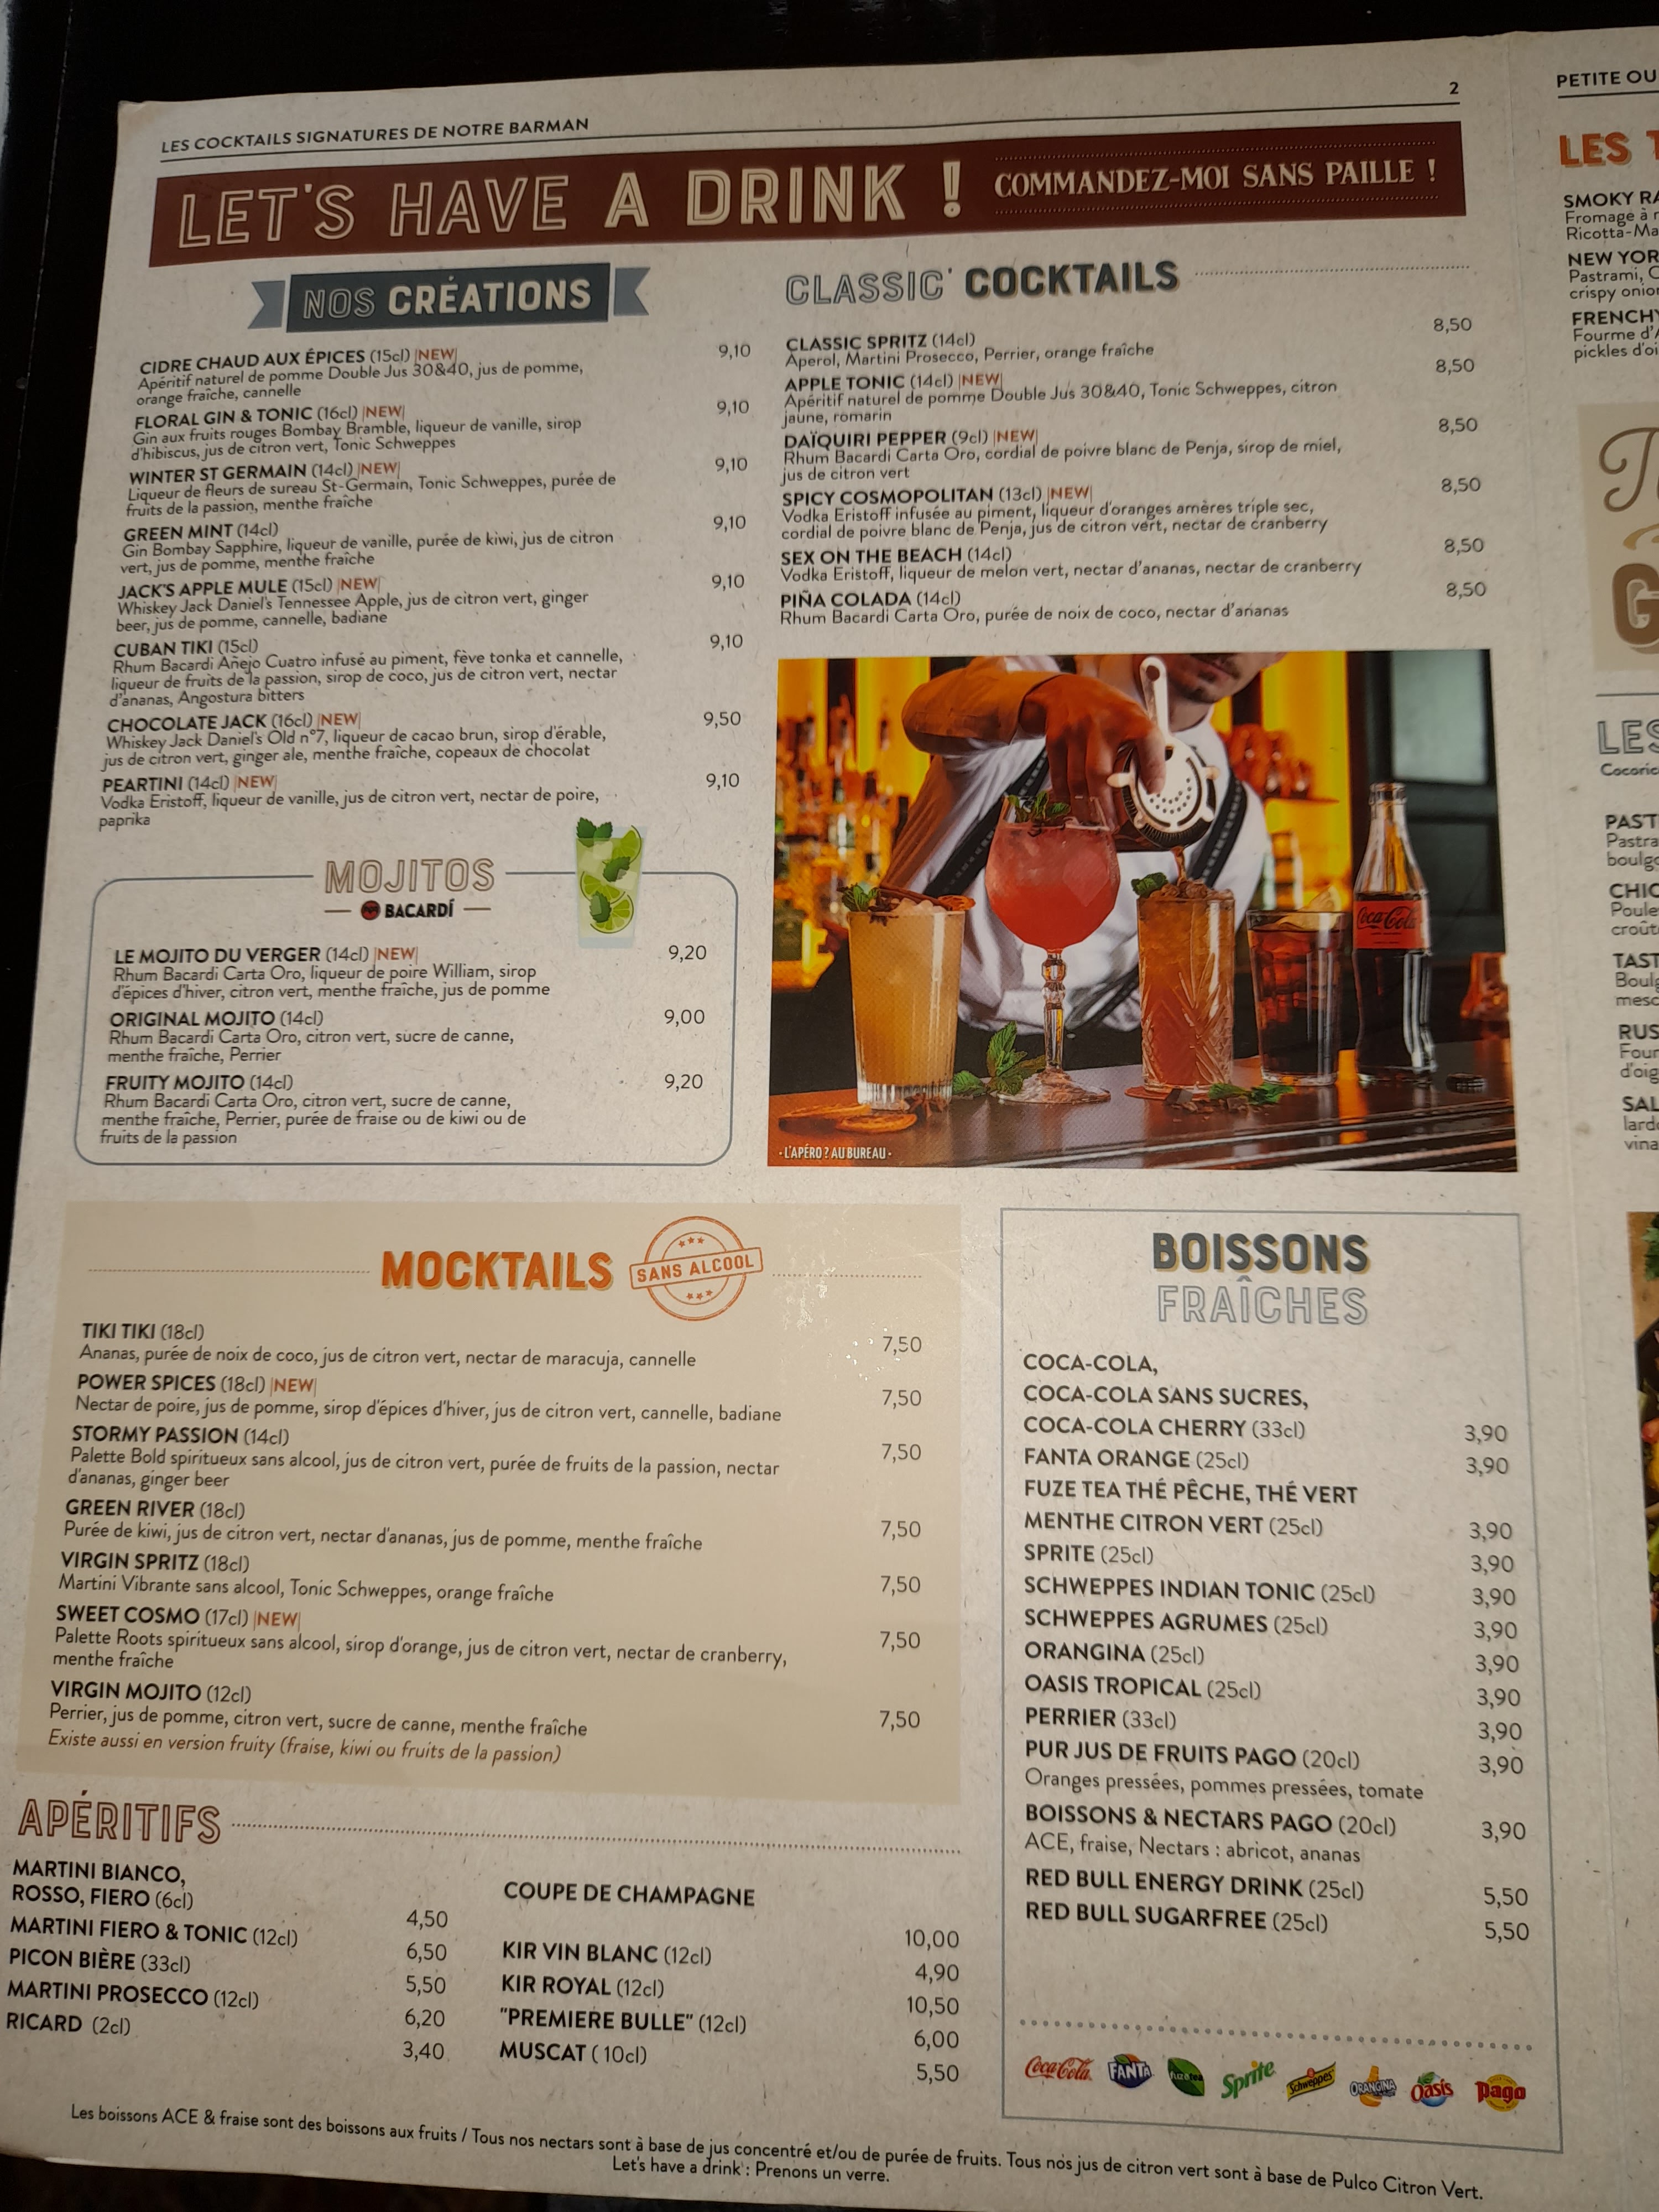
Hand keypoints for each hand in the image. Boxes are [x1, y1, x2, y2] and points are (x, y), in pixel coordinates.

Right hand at [1018, 673, 1162, 815]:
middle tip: (1114, 824)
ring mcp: (1075, 730)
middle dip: (1107, 806)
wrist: (1067, 690)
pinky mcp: (1055, 738)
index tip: (1154, 790)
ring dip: (1087, 806)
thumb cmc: (1107, 710)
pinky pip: (1059, 776)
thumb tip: (1157, 784)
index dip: (1153, 766)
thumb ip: (1146, 746)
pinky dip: (1066, 796)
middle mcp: (1102, 722)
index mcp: (1130, 716)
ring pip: (1078, 780)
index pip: (1147, 739)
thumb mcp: (1133, 717)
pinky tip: (1074, 804)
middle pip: (1101, 773)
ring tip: (1095, 820)